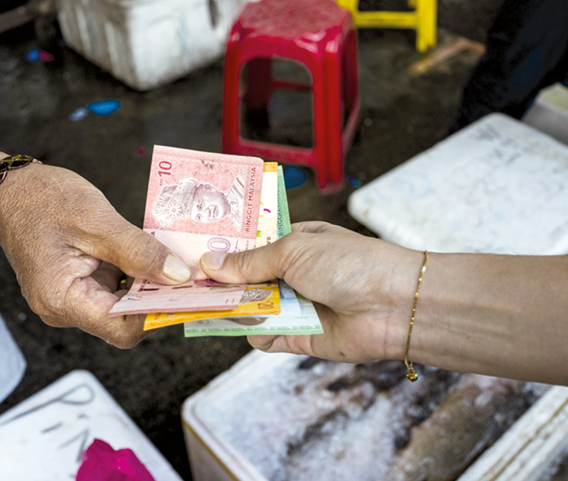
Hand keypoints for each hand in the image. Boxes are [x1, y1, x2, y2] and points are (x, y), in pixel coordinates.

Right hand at [0, 163, 191, 347]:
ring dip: (144, 285)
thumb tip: (178, 277)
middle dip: (154, 297)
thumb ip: (140, 252)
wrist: (8, 189)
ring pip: (119, 306)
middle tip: (182, 270)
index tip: (183, 290)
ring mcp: (67, 299)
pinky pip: (110, 290)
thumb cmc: (43, 199)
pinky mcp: (74, 286)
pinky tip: (145, 255)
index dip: (155, 313)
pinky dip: (131, 276)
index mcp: (61, 299)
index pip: (121, 330)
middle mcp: (61, 309)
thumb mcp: (98, 221)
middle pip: (122, 321)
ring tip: (166, 258)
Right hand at [200, 222, 421, 361]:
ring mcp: (294, 305)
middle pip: (244, 279)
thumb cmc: (350, 264)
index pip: (249, 246)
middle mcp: (291, 274)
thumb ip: (249, 261)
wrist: (393, 305)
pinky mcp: (297, 336)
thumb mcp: (293, 250)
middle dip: (221, 281)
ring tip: (214, 303)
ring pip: (249, 308)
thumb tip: (209, 264)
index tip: (194, 252)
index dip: (224, 250)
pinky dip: (256, 332)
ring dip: (235, 307)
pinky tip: (253, 324)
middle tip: (187, 282)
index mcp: (293, 243)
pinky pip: (263, 336)